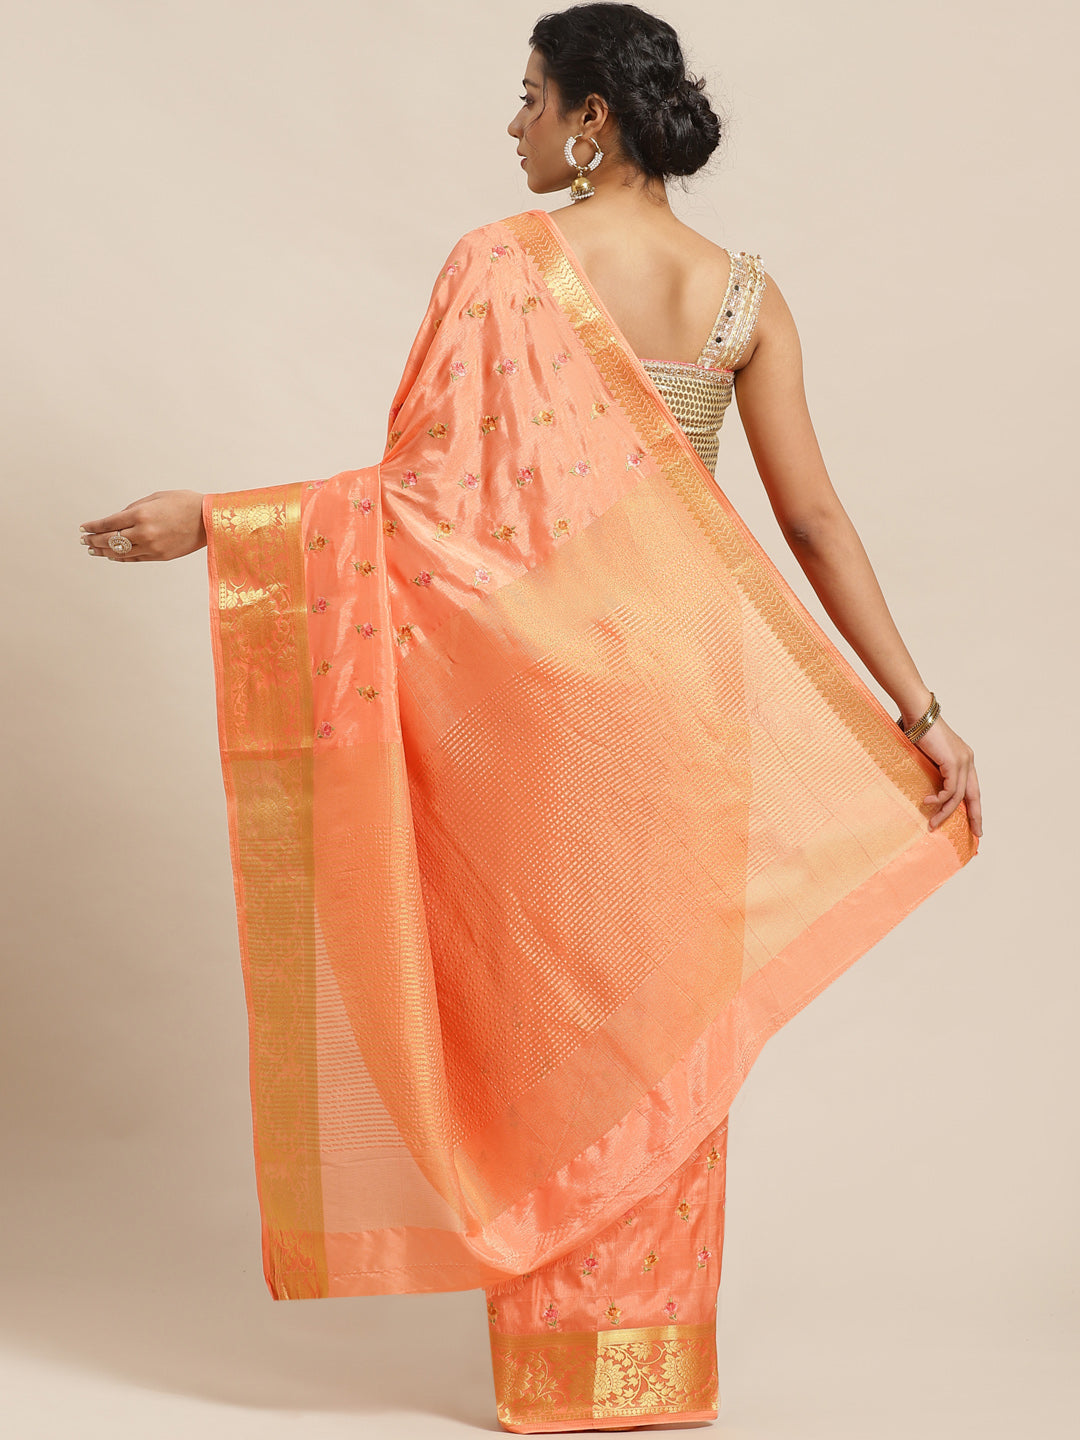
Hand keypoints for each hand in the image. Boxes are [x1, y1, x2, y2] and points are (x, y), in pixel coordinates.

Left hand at [79, 490, 205, 561]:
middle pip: (110, 540)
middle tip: (84, 541)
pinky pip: (135, 558)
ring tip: (94, 550)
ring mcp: (152, 547)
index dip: (93, 526)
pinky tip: (113, 555)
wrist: (208, 519)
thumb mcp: (155, 498)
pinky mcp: (160, 556)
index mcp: (140, 514)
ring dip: (104, 551)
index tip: (83, 528)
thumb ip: (134, 509)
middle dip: (94, 540)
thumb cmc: (184, 503)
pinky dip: (121, 557)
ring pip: (120, 552)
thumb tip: (117, 519)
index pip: (108, 523)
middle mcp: (143, 533)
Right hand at [907, 714, 982, 837]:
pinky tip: (927, 802)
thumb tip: (923, 787)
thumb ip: (931, 770)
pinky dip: (939, 800)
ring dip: (945, 813)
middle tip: (976, 834)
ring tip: (932, 824)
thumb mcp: (926, 756)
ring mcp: (963, 761)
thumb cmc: (917, 730)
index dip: (974, 807)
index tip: (975, 824)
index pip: (972, 788)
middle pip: (974, 795)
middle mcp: (967, 760)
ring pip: (960, 796)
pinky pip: (950, 790)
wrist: (918, 714)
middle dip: (975, 816)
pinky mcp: (954, 763)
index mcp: (964, 758)